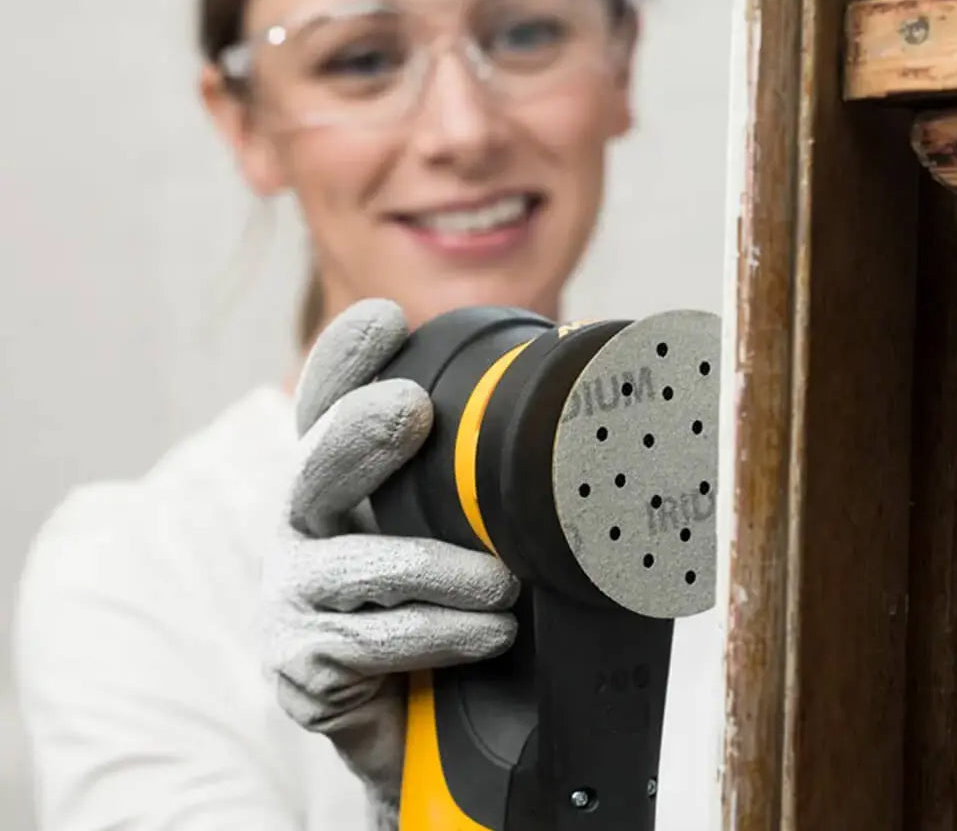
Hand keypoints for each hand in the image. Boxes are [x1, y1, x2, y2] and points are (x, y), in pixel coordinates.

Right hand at [261, 298, 519, 824]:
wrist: (424, 731)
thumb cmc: (450, 610)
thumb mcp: (462, 531)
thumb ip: (482, 475)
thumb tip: (569, 379)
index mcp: (340, 483)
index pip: (329, 406)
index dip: (346, 360)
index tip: (386, 318)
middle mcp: (304, 528)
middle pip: (317, 465)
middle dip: (362, 431)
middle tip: (410, 405)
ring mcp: (292, 596)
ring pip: (356, 564)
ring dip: (435, 568)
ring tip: (502, 587)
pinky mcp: (300, 665)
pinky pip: (373, 642)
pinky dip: (440, 636)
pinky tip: (492, 637)